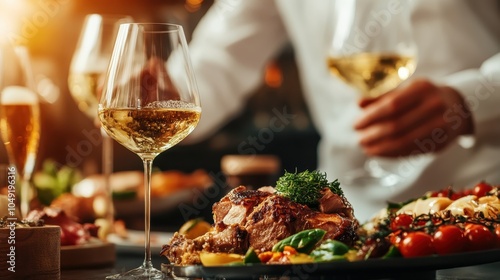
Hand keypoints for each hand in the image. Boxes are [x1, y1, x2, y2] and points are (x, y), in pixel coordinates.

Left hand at [354, 79, 473, 156]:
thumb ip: (382, 96)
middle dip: (373, 134)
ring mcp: (441, 126)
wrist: (458, 107)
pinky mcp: (441, 143)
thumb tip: (359, 103)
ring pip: (404, 141)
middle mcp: (435, 106)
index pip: (392, 105)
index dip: (372, 116)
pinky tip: (379, 153)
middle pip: (397, 125)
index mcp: (423, 88)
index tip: (356, 124)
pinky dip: (392, 154)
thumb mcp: (406, 89)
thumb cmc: (424, 97)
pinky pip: (411, 151)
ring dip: (380, 148)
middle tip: (359, 139)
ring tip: (366, 148)